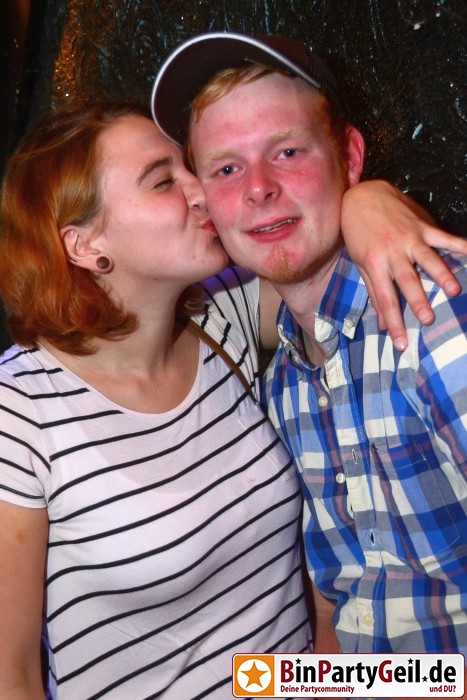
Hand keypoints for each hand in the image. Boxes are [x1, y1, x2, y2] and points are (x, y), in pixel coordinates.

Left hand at [341, 180, 466, 349]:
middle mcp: (393, 251)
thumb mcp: (360, 263)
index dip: (393, 322)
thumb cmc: (358, 233)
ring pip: (429, 259)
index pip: (385, 299)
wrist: (361, 196)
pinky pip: (445, 237)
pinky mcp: (423, 225)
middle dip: (418, 300)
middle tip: (428, 319)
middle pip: (408, 280)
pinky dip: (460, 245)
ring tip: (454, 292)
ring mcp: (410, 237)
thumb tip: (382, 323)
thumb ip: (374, 292)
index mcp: (375, 264)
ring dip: (442, 275)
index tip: (401, 344)